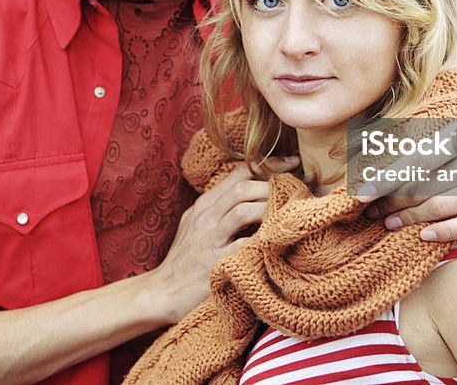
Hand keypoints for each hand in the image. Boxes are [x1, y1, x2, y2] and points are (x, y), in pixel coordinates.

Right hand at [148, 157, 297, 321]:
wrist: (162, 292)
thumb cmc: (184, 260)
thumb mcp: (196, 226)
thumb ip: (219, 210)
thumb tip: (252, 197)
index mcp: (204, 205)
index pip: (237, 174)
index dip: (267, 165)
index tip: (291, 163)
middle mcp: (206, 217)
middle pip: (242, 188)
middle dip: (271, 186)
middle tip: (294, 192)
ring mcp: (209, 238)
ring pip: (242, 210)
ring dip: (268, 208)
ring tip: (288, 213)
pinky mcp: (214, 261)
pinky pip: (243, 245)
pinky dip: (262, 240)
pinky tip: (278, 241)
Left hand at [358, 113, 456, 240]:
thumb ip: (434, 138)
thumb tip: (385, 154)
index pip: (419, 158)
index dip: (387, 178)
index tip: (362, 194)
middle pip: (427, 184)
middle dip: (393, 200)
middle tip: (371, 212)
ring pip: (445, 204)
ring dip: (412, 217)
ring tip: (388, 223)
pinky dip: (447, 231)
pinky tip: (423, 235)